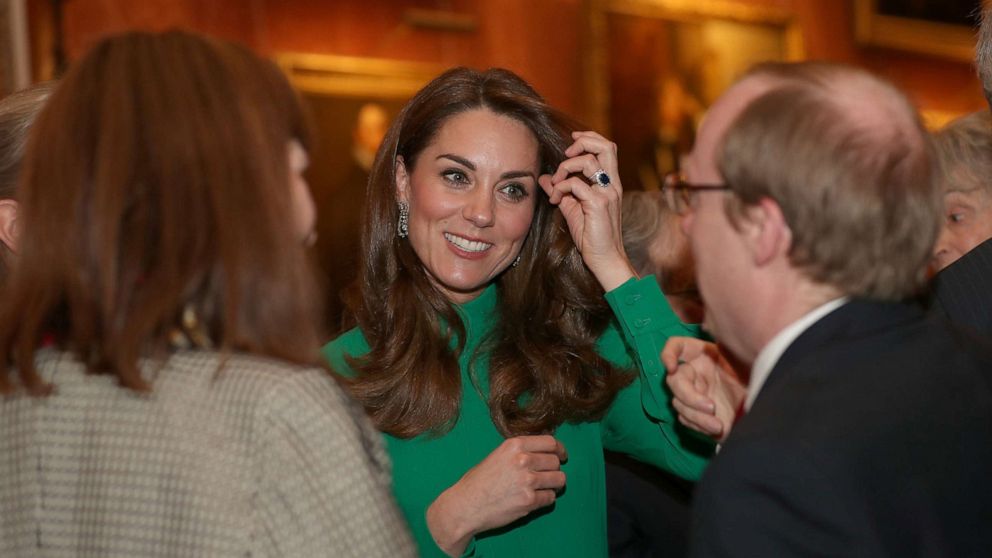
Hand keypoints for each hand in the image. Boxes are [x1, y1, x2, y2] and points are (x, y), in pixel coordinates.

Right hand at [426, 435, 566, 555]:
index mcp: (514, 445)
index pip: (550, 442)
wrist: (465, 505)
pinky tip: (534, 499)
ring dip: (554, 484)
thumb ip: (520, 452)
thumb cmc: (478, 481)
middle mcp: (523, 460)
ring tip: (544, 487)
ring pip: (559, 479)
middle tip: (547, 476)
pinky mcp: (529, 501)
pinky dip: (545, 499)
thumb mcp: (498, 455)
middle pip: (555, 461)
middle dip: (554, 469)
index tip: (561, 456)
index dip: (559, 450)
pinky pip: (551, 497)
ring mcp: (527, 481)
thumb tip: (545, 451)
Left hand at [538, 131, 636, 291]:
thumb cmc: (591, 236)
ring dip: (565, 168)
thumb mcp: (572, 208)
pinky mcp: (598, 204)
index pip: (607, 148)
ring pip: (587, 161)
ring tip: (556, 184)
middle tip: (566, 153)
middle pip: (606, 146)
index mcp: (610, 183)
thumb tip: (544, 178)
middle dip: (583, 142)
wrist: (604, 259)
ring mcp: (607, 193)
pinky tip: (555, 199)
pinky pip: (575, 184)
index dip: (589, 139)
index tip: (571, 144)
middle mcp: (612, 184)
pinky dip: (560, 187)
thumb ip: (561, 191)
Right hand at [661, 337, 746, 442]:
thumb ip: (729, 347)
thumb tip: (714, 332)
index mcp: (701, 354)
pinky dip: (700, 425)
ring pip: (679, 404)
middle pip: (674, 382)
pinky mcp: (696, 412)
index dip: (668, 354)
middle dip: (690, 397)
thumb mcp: (743, 358)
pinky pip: (687, 419)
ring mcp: (693, 393)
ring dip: (697, 416)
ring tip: (718, 426)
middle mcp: (693, 372)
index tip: (672, 367)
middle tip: (711, 407)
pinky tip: (716, 428)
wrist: (764, 400)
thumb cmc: (754, 375)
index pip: (676, 346)